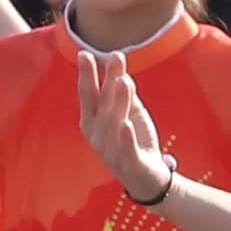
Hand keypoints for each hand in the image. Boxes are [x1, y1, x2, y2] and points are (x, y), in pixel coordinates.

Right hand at [71, 39, 179, 202]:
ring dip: (118, 102)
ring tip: (123, 81)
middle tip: (113, 57)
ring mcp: (110, 151)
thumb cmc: (133, 141)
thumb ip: (123, 95)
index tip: (84, 54)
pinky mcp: (128, 164)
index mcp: (93, 122)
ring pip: (114, 123)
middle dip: (105, 81)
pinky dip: (125, 137)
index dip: (86, 75)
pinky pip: (125, 149)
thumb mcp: (129, 114)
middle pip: (101, 105)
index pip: (88, 95)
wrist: (146, 177)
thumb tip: (120, 71)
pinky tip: (126, 123)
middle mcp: (96, 136)